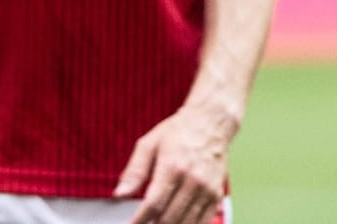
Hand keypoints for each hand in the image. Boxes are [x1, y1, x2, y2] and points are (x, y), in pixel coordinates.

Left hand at [116, 106, 232, 223]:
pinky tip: (178, 222)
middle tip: (145, 221)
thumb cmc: (178, 132)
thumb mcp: (149, 144)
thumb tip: (120, 193)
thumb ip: (134, 171)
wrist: (210, 123)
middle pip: (170, 218)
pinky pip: (203, 222)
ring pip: (186, 223)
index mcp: (172, 166)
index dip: (140, 220)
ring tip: (158, 222)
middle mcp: (192, 180)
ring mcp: (207, 190)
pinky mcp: (216, 195)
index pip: (154, 203)